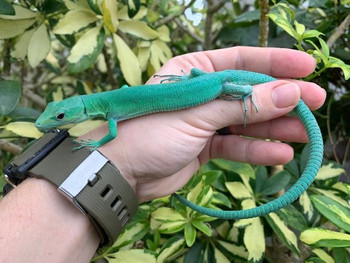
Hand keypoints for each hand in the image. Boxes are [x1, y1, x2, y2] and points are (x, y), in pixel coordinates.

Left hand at [81, 47, 325, 202]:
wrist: (121, 173)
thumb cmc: (151, 132)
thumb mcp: (198, 113)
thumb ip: (243, 104)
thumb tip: (289, 93)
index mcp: (193, 72)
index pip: (240, 61)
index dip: (275, 64)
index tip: (307, 68)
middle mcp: (201, 94)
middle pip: (248, 93)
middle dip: (281, 99)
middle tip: (314, 104)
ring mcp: (203, 121)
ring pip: (245, 121)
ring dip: (274, 127)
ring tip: (305, 132)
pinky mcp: (204, 147)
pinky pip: (235, 145)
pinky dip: (256, 150)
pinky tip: (280, 154)